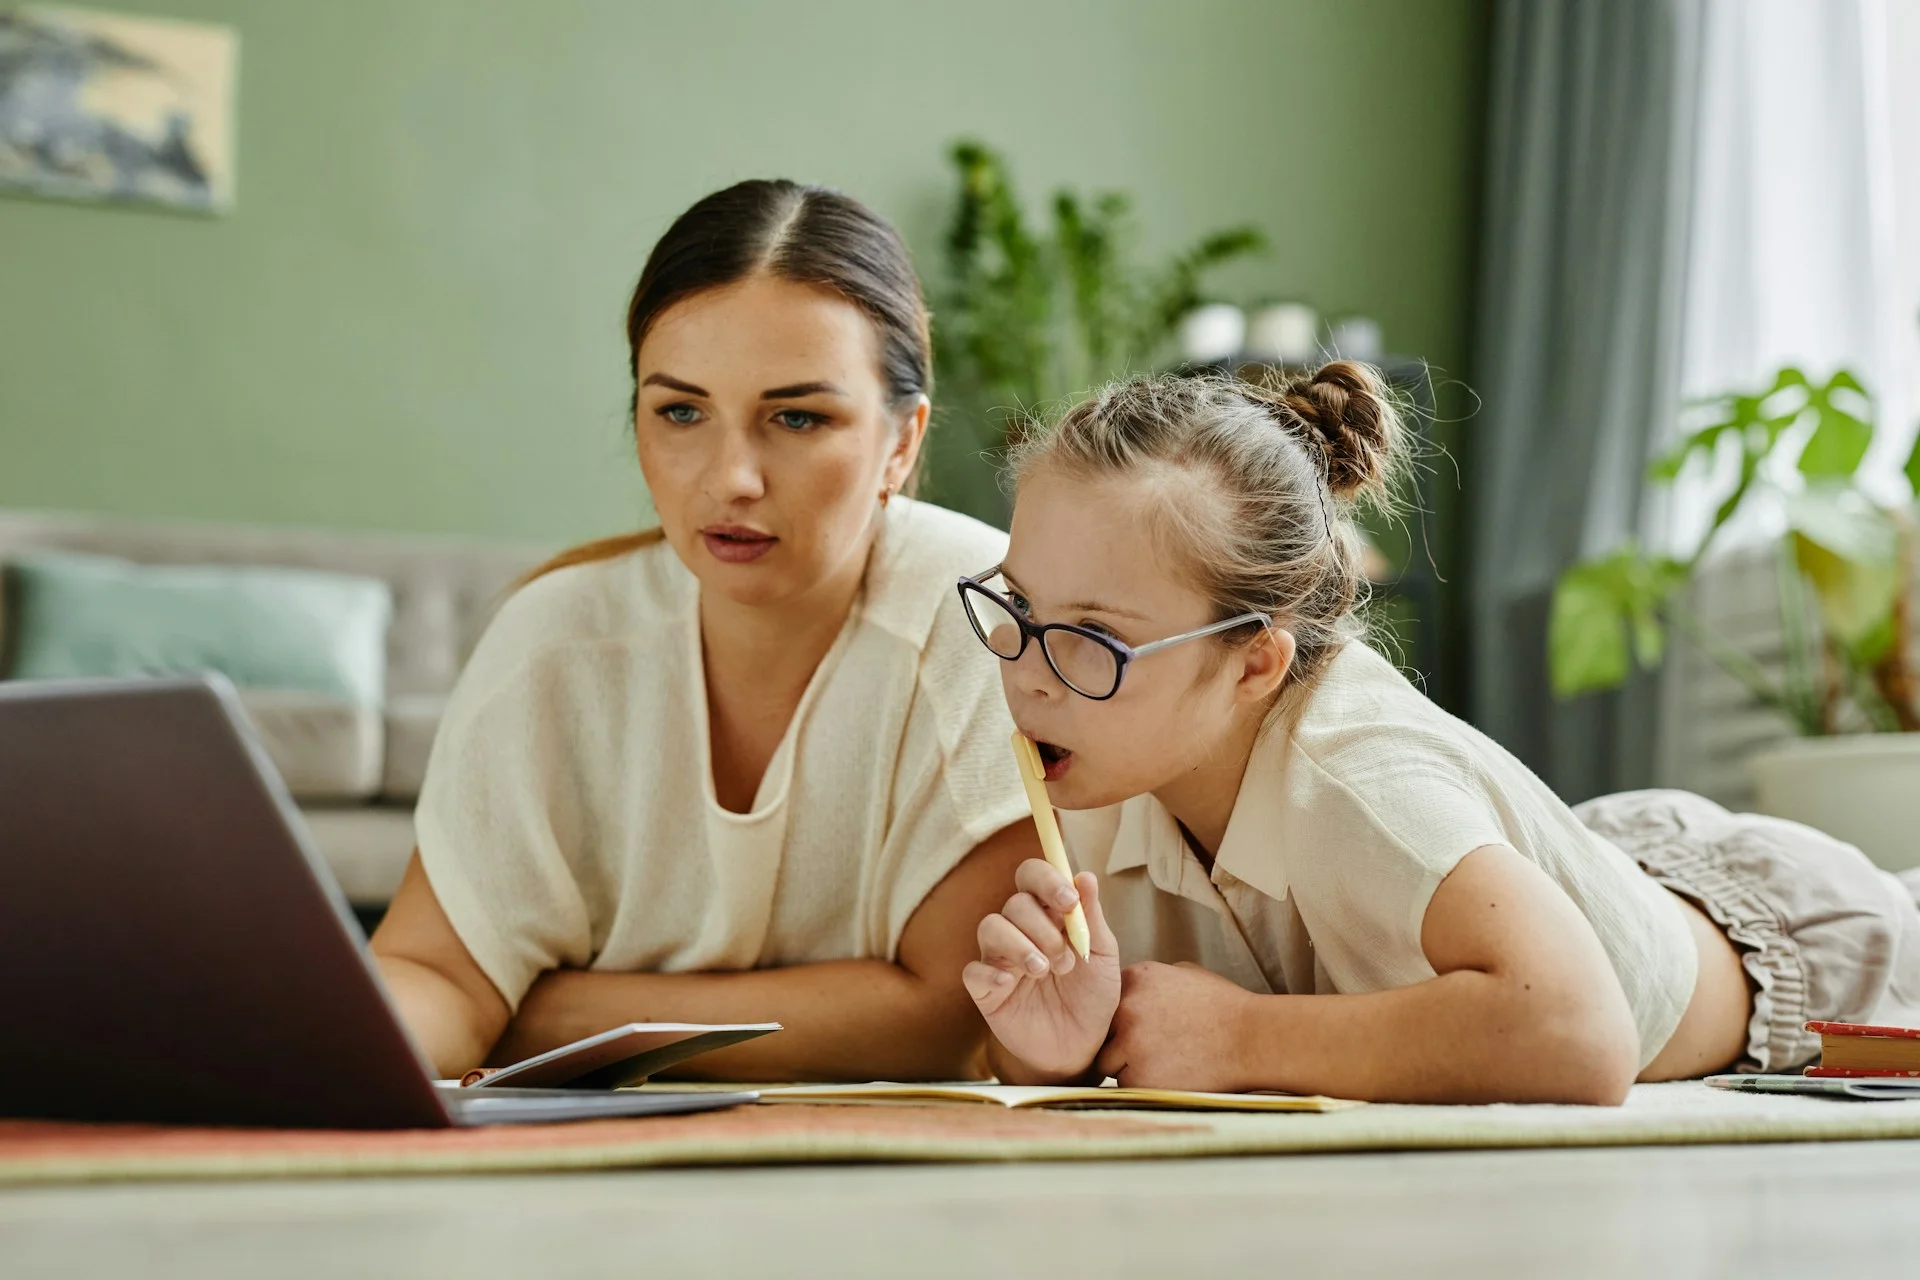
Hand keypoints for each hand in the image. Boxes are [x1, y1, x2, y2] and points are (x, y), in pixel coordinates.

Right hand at [963, 862, 1120, 1079]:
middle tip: (1067, 961)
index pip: (1032, 876)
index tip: (1068, 901)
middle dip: (1043, 928)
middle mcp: (1019, 930)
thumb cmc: (1092, 996)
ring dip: (1020, 946)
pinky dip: (990, 974)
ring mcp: (999, 959)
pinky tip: (1011, 984)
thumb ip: (1091, 917)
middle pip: (1014, 904)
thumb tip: (1085, 876)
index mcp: (1048, 914)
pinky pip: (973, 971)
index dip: (1046, 880)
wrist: (1082, 1046)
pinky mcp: (986, 990)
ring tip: (1044, 971)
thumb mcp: (1103, 955)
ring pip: (990, 927)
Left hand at [1095, 962, 1256, 1091]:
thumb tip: (1127, 989)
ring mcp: (1130, 1043)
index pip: (1106, 1000)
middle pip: (1103, 1032)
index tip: (1143, 1025)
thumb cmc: (1223, 1007)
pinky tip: (1171, 1076)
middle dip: (1119, 1041)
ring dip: (1128, 1066)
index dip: (1122, 1017)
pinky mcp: (1139, 1077)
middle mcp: (1126, 1008)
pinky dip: (1143, 1086)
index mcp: (1136, 978)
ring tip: (1165, 1062)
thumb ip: (1150, 981)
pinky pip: (1125, 1086)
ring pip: (1109, 1062)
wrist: (1251, 1039)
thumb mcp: (1185, 974)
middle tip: (1153, 1047)